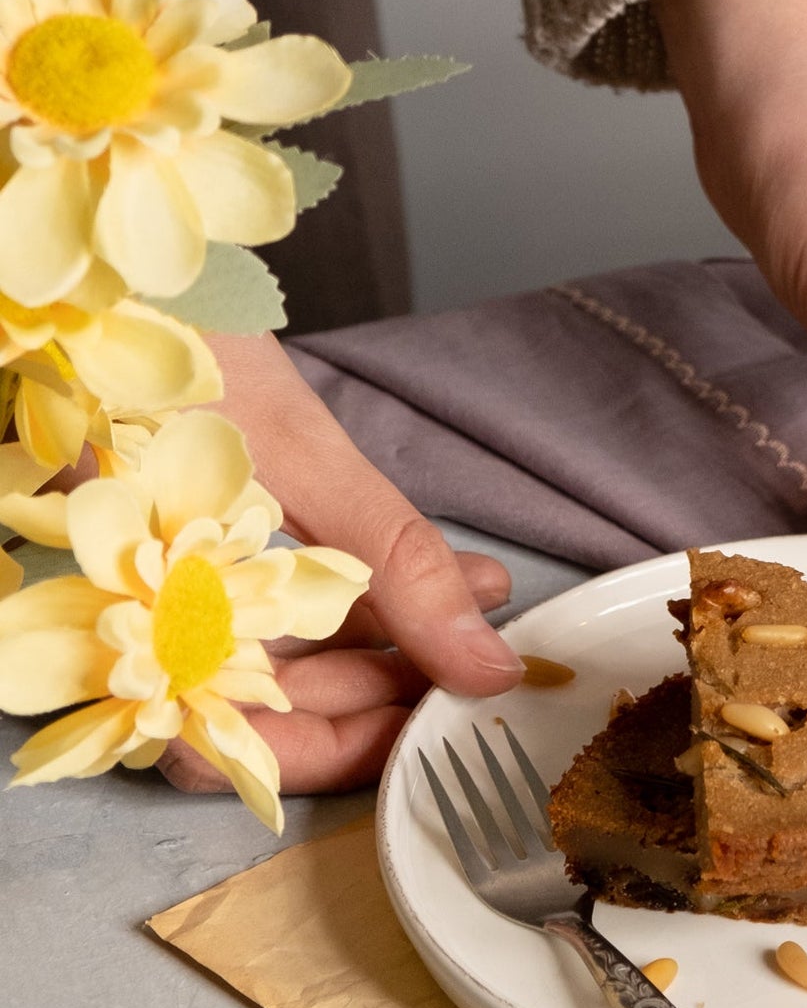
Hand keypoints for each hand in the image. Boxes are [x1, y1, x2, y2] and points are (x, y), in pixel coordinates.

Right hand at [157, 334, 522, 796]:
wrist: (118, 257)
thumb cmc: (170, 345)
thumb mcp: (298, 457)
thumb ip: (395, 569)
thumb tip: (486, 666)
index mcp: (145, 621)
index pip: (253, 749)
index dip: (355, 751)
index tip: (449, 724)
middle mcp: (150, 623)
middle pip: (281, 710)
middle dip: (393, 688)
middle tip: (485, 661)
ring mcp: (179, 588)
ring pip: (298, 659)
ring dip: (397, 640)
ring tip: (484, 609)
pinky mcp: (211, 549)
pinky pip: (298, 599)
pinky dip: (372, 595)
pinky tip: (451, 579)